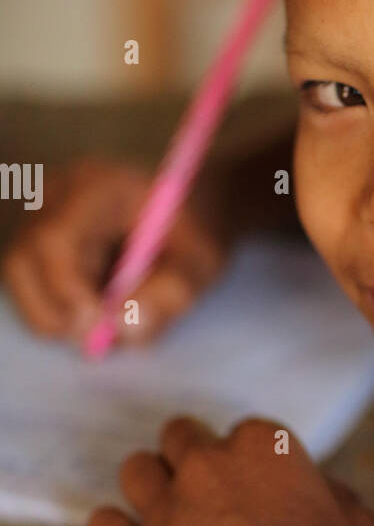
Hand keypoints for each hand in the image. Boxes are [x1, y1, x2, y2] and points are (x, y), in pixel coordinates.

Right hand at [1, 158, 229, 344]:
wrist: (191, 206)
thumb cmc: (198, 229)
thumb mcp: (202, 262)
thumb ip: (172, 292)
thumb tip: (123, 330)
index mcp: (100, 187)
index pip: (56, 239)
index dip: (67, 290)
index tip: (99, 325)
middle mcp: (57, 195)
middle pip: (22, 260)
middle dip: (56, 312)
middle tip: (101, 339)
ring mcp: (40, 216)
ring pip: (20, 278)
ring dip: (58, 315)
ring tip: (109, 317)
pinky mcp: (37, 240)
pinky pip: (28, 285)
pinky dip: (58, 310)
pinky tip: (98, 305)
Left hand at [86, 417, 373, 525]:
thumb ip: (336, 496)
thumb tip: (325, 492)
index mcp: (263, 446)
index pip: (241, 433)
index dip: (246, 462)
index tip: (252, 489)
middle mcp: (206, 462)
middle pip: (179, 436)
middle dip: (187, 458)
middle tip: (203, 494)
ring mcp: (165, 504)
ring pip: (136, 470)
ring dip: (148, 486)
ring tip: (162, 514)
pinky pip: (101, 525)